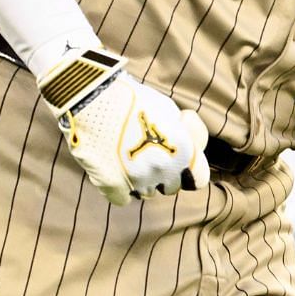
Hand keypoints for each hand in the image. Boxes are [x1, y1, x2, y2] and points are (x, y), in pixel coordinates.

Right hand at [38, 49, 208, 205]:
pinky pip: (122, 198)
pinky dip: (120, 188)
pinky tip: (116, 170)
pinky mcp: (110, 186)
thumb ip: (183, 136)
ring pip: (147, 193)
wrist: (94, 97)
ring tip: (131, 159)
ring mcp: (136, 181)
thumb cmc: (136, 99)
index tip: (181, 159)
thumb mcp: (171, 112)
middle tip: (152, 156)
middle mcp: (163, 170)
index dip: (191, 168)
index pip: (200, 178)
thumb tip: (188, 149)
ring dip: (143, 181)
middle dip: (166, 174)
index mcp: (182, 152)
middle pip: (171, 187)